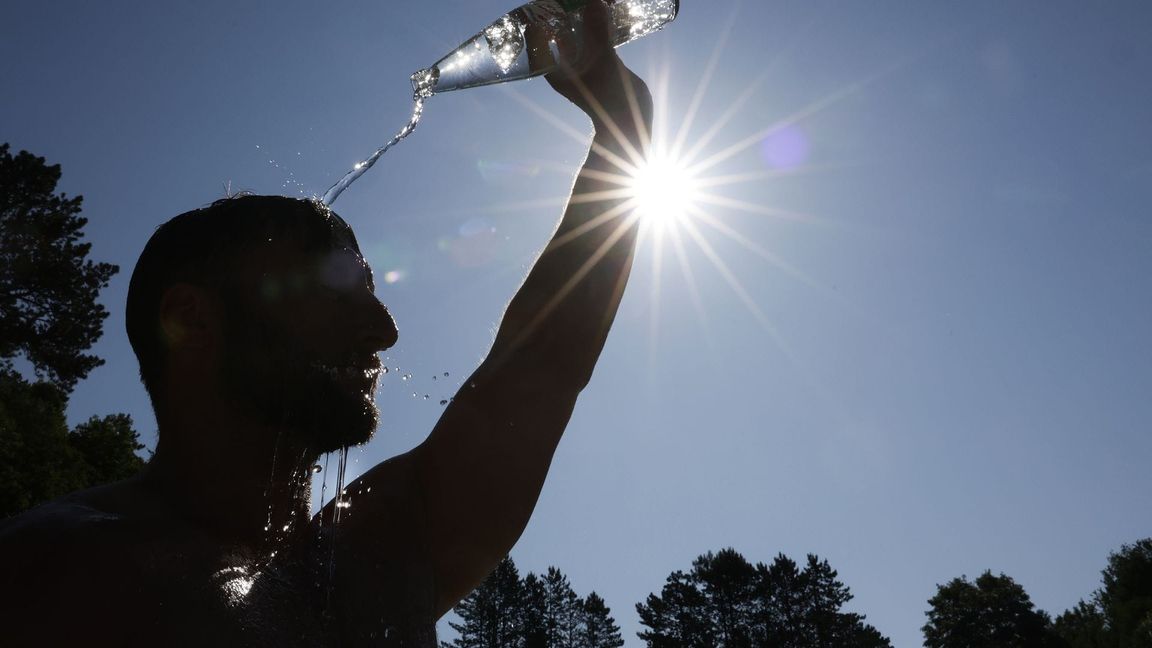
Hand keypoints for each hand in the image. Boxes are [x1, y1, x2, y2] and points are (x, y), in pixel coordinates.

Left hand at [534, 0, 652, 133]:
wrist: (629, 122)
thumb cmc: (609, 99)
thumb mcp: (603, 61)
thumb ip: (598, 32)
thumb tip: (594, 1)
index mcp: (554, 68)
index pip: (538, 35)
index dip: (543, 14)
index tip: (552, 0)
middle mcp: (565, 63)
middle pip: (559, 29)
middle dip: (566, 10)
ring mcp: (583, 61)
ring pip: (579, 31)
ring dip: (586, 14)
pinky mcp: (600, 60)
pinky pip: (596, 36)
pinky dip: (600, 23)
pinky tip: (609, 8)